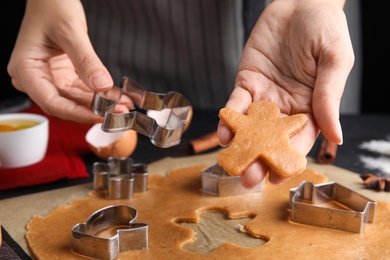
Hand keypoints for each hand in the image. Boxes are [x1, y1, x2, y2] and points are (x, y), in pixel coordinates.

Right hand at [7, 0, 124, 122]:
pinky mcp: (63, 76)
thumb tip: (102, 86)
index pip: (52, 102)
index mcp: (26, 69)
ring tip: (124, 106)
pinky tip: (118, 97)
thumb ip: (86, 61)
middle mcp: (36, 78)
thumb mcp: (70, 31)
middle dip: (94, 110)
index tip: (100, 116)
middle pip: (66, 103)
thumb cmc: (52, 6)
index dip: (77, 113)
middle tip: (120, 113)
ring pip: (77, 99)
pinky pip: (83, 90)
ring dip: (101, 104)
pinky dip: (100, 94)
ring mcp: (50, 78)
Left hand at [217, 0, 353, 186]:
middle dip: (259, 159)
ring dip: (240, 145)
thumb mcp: (334, 62)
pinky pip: (236, 104)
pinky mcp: (246, 82)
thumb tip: (336, 137)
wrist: (299, 1)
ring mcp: (264, 97)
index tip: (276, 178)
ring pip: (251, 127)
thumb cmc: (324, 29)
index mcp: (311, 108)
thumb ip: (329, 98)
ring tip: (231, 160)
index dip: (288, 160)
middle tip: (247, 178)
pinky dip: (229, 118)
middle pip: (271, 140)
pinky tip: (224, 132)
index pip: (299, 141)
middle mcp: (286, 108)